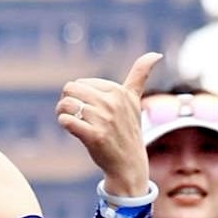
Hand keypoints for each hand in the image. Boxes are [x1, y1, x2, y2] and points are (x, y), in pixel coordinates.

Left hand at [56, 53, 160, 192]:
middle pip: (70, 89)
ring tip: (69, 121)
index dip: (78, 96)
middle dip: (66, 101)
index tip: (86, 108)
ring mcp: (104, 119)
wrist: (129, 164)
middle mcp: (113, 102)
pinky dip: (64, 123)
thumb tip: (156, 53)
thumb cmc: (128, 130)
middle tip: (72, 114)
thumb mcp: (135, 101)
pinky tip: (71, 129)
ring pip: (66, 104)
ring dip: (61, 112)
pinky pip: (66, 120)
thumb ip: (141, 75)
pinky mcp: (95, 136)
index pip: (81, 83)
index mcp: (119, 91)